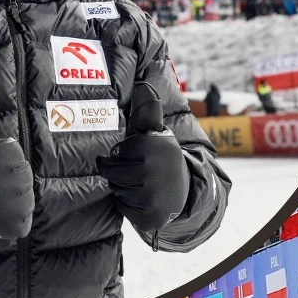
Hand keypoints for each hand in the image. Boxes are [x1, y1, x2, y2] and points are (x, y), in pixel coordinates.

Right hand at [0, 80, 34, 239]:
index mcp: (1, 154)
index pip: (14, 156)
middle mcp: (10, 179)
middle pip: (22, 177)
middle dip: (5, 180)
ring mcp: (14, 205)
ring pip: (23, 198)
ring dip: (8, 200)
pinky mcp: (16, 225)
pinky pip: (22, 221)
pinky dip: (10, 221)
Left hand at [97, 82, 187, 232]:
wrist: (187, 193)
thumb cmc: (161, 159)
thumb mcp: (155, 134)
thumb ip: (146, 111)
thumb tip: (143, 83)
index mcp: (156, 145)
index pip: (117, 150)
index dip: (125, 152)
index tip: (140, 153)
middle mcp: (154, 169)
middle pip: (110, 170)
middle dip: (120, 170)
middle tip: (140, 170)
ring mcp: (152, 193)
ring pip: (115, 187)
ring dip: (123, 186)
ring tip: (143, 183)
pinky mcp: (149, 213)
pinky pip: (122, 205)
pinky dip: (128, 203)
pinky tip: (144, 198)